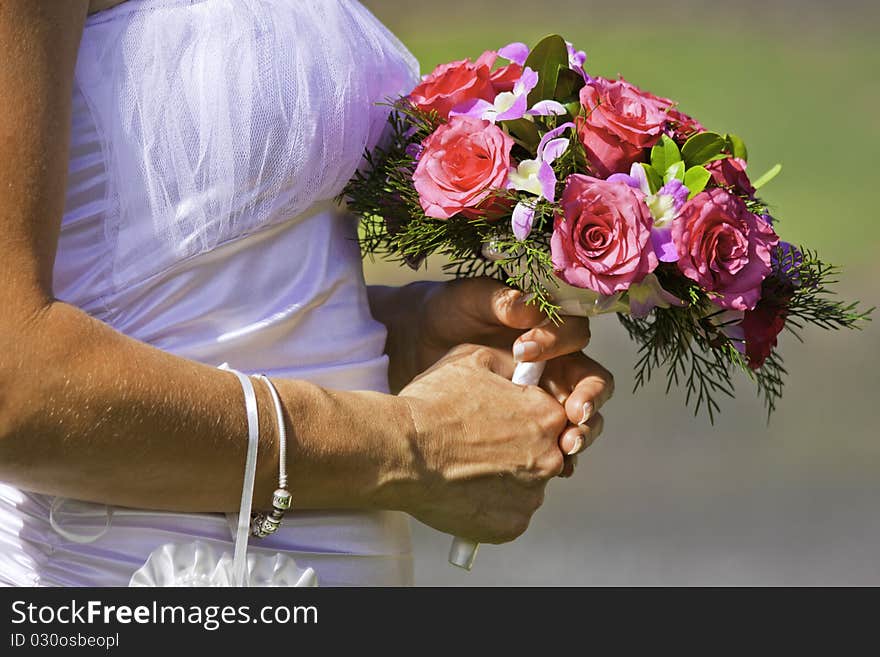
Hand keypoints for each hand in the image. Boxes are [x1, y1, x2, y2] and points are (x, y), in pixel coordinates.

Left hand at [395, 278, 613, 469]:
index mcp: (549, 329)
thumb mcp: (469, 300)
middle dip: (588, 400)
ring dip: (582, 433)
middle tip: (574, 415)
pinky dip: (558, 458)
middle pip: (592, 383)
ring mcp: (545, 398)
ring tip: (568, 447)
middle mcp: (557, 364)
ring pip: (581, 418)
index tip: (523, 351)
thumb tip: (529, 308)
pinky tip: (553, 469)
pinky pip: (553, 444)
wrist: (417, 342)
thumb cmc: (449, 313)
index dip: (558, 343)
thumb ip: (499, 301)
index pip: (575, 334)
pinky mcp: (529, 426)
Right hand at [397, 344, 568, 543]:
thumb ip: (507, 362)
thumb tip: (520, 366)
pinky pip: (508, 516)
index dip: (523, 417)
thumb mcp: (471, 359)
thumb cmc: (432, 405)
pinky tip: (464, 491)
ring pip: (526, 487)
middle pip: (543, 454)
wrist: (401, 451)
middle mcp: (549, 457)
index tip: (501, 421)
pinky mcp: (512, 526)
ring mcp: (531, 495)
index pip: (551, 418)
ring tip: (466, 468)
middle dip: (517, 450)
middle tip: (480, 446)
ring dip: (505, 480)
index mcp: (545, 416)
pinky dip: (490, 508)